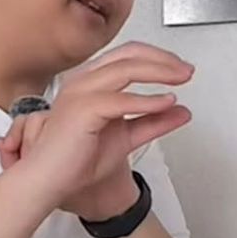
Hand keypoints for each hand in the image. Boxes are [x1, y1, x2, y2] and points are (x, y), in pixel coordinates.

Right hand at [0, 43, 192, 215]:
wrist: (51, 182)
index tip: (178, 69)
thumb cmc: (74, 163)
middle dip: (163, 59)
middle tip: (186, 71)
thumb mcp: (126, 137)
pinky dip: (146, 101)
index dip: (157, 58)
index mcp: (89, 83)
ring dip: (159, 72)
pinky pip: (120, 100)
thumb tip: (181, 111)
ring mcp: (81, 92)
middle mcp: (83, 82)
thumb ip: (153, 122)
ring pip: (126, 69)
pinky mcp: (82, 109)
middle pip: (129, 55)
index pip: (126, 56)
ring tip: (180, 80)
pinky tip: (164, 103)